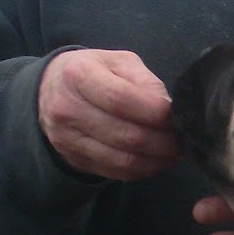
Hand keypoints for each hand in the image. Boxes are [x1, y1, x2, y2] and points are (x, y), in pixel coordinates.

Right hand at [38, 49, 177, 179]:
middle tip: (183, 139)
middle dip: (163, 141)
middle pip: (126, 135)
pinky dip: (144, 170)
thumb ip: (145, 81)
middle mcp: (67, 108)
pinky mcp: (74, 159)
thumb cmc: (94, 72)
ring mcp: (67, 138)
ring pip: (123, 159)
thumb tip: (169, 109)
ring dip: (157, 160)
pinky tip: (156, 160)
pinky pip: (117, 172)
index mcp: (78, 75)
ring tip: (174, 152)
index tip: (177, 116)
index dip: (155, 112)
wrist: (51, 90)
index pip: (121, 99)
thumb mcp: (118, 62)